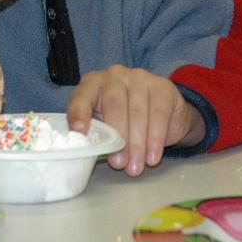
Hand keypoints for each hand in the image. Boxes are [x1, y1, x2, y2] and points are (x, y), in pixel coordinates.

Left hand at [67, 65, 204, 176]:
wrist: (162, 113)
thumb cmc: (123, 120)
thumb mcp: (103, 124)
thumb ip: (95, 133)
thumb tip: (88, 153)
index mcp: (92, 84)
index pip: (82, 96)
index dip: (79, 113)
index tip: (80, 132)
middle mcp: (115, 75)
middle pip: (114, 105)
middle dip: (118, 138)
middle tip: (119, 164)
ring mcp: (140, 78)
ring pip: (137, 111)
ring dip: (137, 144)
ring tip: (136, 166)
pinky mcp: (162, 87)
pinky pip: (158, 114)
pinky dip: (155, 139)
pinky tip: (152, 156)